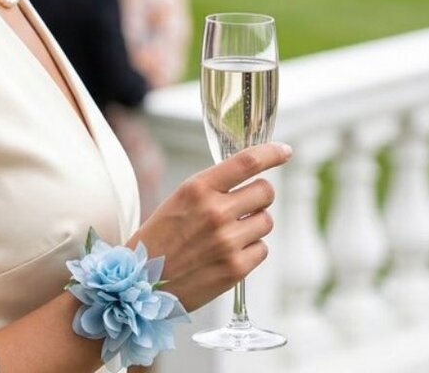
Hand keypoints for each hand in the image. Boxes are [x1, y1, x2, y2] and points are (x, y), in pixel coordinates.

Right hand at [129, 142, 291, 312]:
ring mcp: (227, 241)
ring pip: (266, 221)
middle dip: (261, 195)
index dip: (271, 153)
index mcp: (197, 188)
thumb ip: (212, 188)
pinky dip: (251, 249)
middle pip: (265, 191)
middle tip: (247, 203)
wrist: (143, 279)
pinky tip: (228, 252)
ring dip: (254, 223)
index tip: (284, 150)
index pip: (246, 162)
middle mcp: (215, 211)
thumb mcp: (180, 199)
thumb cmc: (161, 236)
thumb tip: (249, 179)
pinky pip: (262, 249)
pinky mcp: (236, 268)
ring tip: (230, 232)